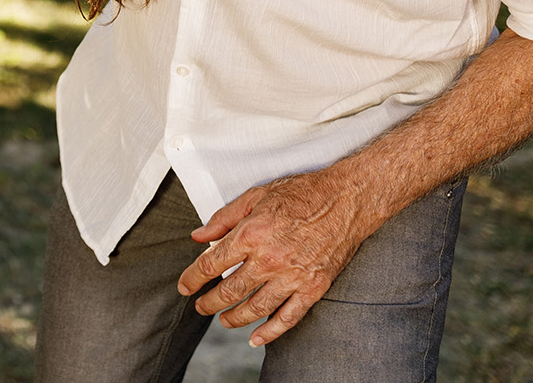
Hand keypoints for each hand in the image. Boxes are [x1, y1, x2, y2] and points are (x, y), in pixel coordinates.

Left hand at [177, 170, 382, 346]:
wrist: (347, 200)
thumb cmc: (302, 193)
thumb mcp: (256, 196)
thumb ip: (224, 218)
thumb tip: (198, 236)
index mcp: (251, 234)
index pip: (211, 264)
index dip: (193, 278)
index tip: (185, 287)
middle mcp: (269, 259)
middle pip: (230, 290)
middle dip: (209, 302)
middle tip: (200, 307)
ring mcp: (293, 276)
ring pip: (256, 308)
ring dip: (234, 318)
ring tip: (223, 321)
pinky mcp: (313, 287)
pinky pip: (288, 317)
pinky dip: (270, 332)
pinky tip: (256, 338)